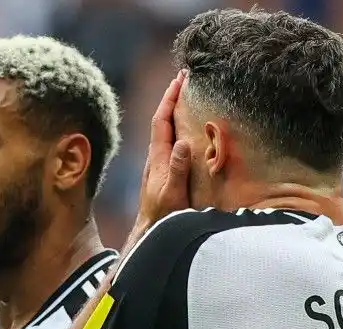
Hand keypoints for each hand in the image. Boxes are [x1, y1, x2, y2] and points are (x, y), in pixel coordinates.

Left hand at [130, 70, 192, 240]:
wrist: (151, 235)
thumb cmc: (163, 218)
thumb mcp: (173, 194)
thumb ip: (177, 169)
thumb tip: (183, 142)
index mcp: (158, 158)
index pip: (161, 121)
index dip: (169, 99)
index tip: (180, 79)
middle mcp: (158, 157)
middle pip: (164, 121)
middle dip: (174, 99)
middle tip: (186, 79)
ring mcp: (161, 165)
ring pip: (169, 132)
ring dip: (178, 113)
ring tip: (191, 97)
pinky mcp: (167, 173)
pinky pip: (174, 143)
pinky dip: (182, 129)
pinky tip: (191, 129)